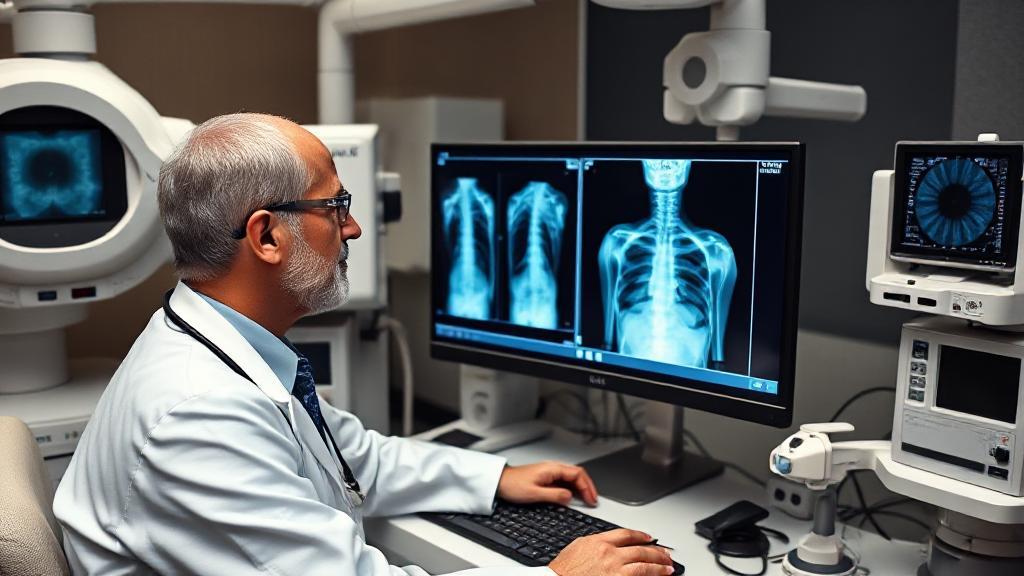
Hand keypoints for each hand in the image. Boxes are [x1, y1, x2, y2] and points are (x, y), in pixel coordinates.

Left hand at [497, 461, 597, 506]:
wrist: (499, 482)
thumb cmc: (513, 485)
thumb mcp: (534, 494)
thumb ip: (554, 495)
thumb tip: (570, 498)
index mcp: (552, 468)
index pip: (577, 474)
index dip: (587, 487)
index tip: (591, 499)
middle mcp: (552, 467)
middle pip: (577, 474)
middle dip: (587, 486)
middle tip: (593, 500)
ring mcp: (549, 471)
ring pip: (571, 477)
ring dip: (581, 487)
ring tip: (586, 499)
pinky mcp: (546, 477)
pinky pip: (564, 480)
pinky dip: (572, 488)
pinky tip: (573, 496)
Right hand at [549, 529, 673, 575]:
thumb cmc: (562, 571)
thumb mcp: (577, 548)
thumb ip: (594, 544)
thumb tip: (605, 544)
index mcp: (599, 542)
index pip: (626, 534)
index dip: (640, 536)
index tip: (649, 538)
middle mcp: (609, 553)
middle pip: (640, 549)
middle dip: (656, 551)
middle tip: (666, 554)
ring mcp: (615, 569)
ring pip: (644, 564)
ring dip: (659, 565)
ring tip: (668, 567)